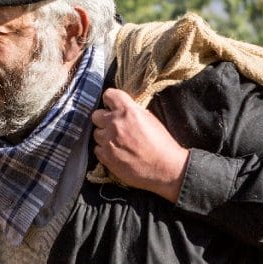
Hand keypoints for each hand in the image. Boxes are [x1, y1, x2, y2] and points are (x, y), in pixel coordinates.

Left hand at [91, 88, 189, 202]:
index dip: (110, 100)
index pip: (109, 95)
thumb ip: (132, 111)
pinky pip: (97, 149)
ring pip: (96, 133)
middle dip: (104, 120)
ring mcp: (108, 141)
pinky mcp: (106, 157)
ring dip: (104, 136)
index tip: (111, 105)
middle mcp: (115, 123)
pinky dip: (104, 150)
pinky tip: (116, 153)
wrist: (165, 168)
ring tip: (117, 143)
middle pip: (96, 115)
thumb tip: (121, 110)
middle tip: (114, 127)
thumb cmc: (162, 144)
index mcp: (128, 111)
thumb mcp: (150, 119)